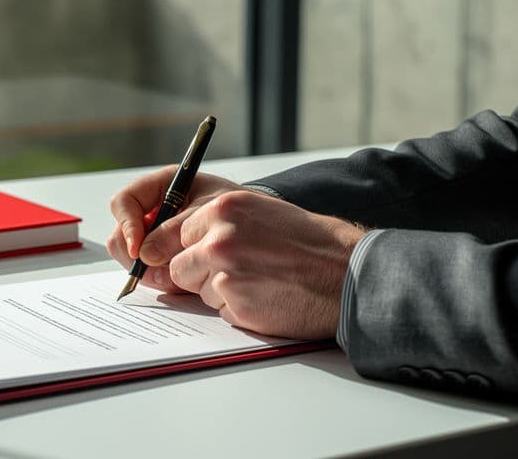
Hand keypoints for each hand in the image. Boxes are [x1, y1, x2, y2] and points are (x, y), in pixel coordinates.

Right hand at [108, 166, 248, 291]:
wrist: (256, 229)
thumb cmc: (238, 209)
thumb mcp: (211, 211)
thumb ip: (178, 230)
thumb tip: (144, 255)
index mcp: (159, 188)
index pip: (124, 203)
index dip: (127, 225)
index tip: (138, 248)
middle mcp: (151, 213)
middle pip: (120, 236)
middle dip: (136, 257)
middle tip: (159, 271)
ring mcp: (154, 239)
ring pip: (132, 260)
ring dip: (151, 272)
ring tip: (182, 274)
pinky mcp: (162, 262)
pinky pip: (149, 275)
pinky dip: (162, 281)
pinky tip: (185, 282)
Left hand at [170, 190, 364, 338]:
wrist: (348, 272)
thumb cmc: (308, 242)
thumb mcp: (258, 212)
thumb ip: (214, 223)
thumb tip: (169, 244)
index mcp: (223, 207)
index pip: (171, 232)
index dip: (185, 248)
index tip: (196, 255)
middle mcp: (219, 237)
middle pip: (177, 265)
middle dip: (197, 273)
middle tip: (236, 270)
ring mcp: (226, 272)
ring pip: (196, 290)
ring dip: (218, 291)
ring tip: (259, 280)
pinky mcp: (237, 304)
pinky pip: (219, 310)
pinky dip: (237, 308)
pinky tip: (266, 296)